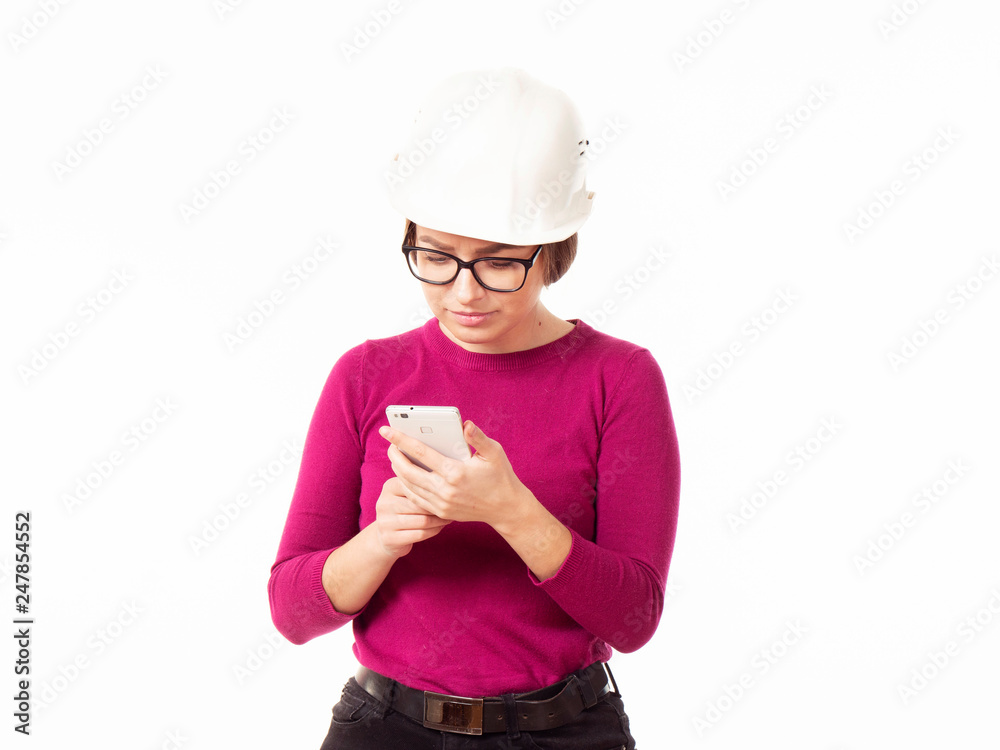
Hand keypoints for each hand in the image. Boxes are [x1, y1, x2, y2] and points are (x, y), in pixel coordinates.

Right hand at [370, 476, 451, 558]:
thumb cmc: (404, 511)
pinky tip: (440, 527)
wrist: (387, 537)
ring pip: (422, 521)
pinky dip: (434, 531)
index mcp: (389, 487)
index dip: (434, 491)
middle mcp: (384, 503)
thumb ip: (420, 485)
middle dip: (439, 507)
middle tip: (453, 507)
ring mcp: (384, 522)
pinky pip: (420, 534)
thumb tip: (447, 480)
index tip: (449, 492)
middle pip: (420, 504)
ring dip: (439, 521)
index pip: (416, 486)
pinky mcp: (389, 538)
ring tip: (449, 517)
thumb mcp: (406, 495)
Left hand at [379, 420, 529, 530]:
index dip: (400, 439)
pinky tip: (404, 476)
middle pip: (408, 471)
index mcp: (455, 471)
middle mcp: (445, 489)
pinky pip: (415, 498)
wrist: (506, 508)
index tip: (387, 430)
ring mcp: (441, 503)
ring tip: (394, 457)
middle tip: (388, 444)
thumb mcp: (494, 453)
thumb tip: (465, 425)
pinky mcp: (441, 512)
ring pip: (409, 486)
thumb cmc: (500, 476)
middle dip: (394, 456)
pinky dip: (406, 486)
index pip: (420, 452)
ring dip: (398, 470)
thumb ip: (478, 437)